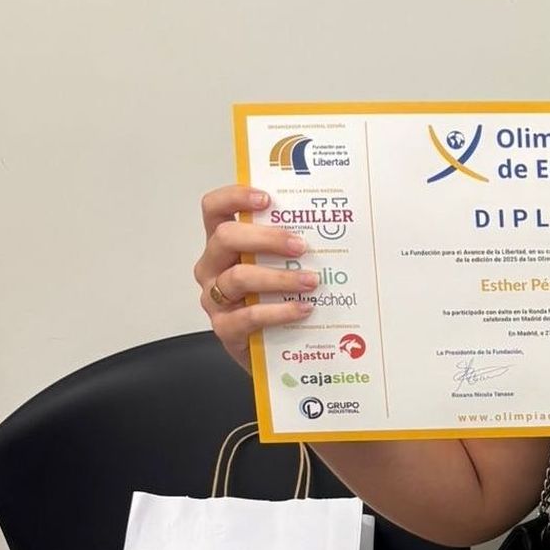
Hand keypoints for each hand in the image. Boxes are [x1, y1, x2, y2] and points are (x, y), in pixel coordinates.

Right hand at [193, 185, 318, 372]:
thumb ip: (292, 244)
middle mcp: (213, 267)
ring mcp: (215, 298)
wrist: (273, 352)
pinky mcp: (225, 328)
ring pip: (239, 278)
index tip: (266, 199)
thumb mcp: (281, 265)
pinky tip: (303, 309)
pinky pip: (249, 316)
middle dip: (267, 238)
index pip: (215, 209)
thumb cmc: (276, 297)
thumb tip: (336, 225)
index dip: (235, 197)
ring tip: (311, 281)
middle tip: (301, 245)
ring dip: (280, 277)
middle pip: (226, 238)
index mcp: (224, 244)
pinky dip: (279, 311)